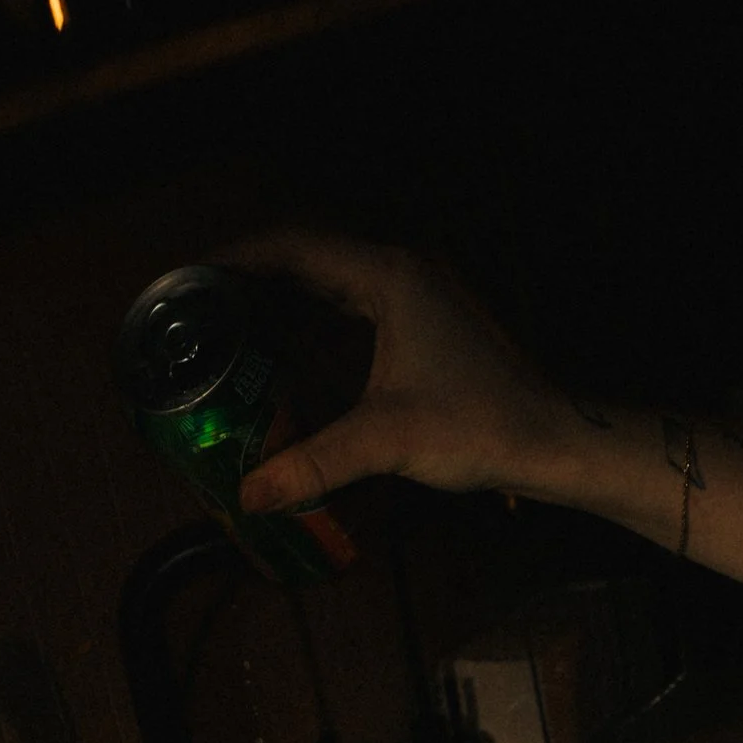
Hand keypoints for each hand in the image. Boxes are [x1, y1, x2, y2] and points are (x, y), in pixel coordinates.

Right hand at [226, 232, 583, 515]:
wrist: (551, 439)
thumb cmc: (479, 426)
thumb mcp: (387, 441)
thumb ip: (314, 464)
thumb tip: (249, 496)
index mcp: (388, 276)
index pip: (295, 246)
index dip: (237, 259)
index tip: (191, 281)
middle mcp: (400, 271)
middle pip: (308, 257)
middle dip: (251, 280)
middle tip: (199, 311)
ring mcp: (415, 295)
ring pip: (331, 282)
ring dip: (282, 300)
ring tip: (229, 328)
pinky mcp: (424, 323)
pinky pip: (353, 307)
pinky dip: (313, 322)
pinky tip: (285, 354)